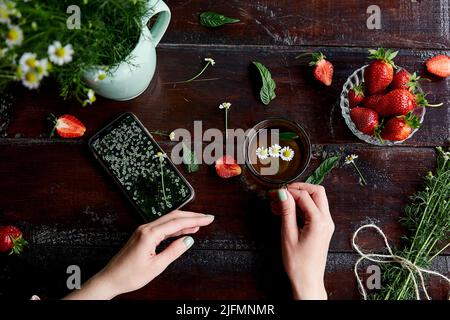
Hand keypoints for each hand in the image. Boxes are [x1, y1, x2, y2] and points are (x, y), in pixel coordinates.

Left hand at [64, 210, 213, 299]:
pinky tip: (184, 230)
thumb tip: (189, 240)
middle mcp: (146, 228)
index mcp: (150, 234)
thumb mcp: (156, 266)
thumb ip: (174, 250)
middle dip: (192, 216)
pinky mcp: (143, 235)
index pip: (178, 222)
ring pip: (168, 220)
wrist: (110, 279)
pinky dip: (175, 227)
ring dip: (185, 221)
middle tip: (207, 218)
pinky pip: (162, 227)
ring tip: (199, 223)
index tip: (208, 219)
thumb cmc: (130, 275)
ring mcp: (144, 230)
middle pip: (174, 216)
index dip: (195, 220)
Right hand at [269, 183, 333, 299]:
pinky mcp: (323, 228)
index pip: (304, 196)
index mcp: (319, 221)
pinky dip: (301, 207)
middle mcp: (326, 220)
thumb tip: (282, 193)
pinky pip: (314, 210)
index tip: (274, 193)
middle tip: (281, 193)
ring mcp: (326, 224)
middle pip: (316, 192)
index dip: (288, 191)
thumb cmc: (298, 263)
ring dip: (299, 198)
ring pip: (316, 199)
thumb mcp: (288, 235)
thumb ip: (286, 211)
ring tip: (279, 204)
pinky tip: (285, 212)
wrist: (307, 281)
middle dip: (298, 189)